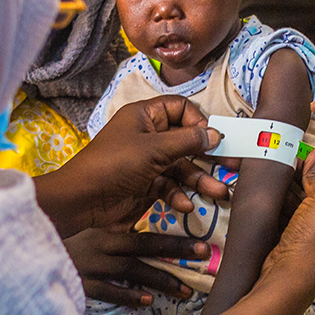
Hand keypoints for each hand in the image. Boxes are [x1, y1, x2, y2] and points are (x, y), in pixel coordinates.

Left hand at [33, 95, 226, 237]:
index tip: (213, 138)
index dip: (198, 122)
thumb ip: (187, 141)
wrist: (81, 200)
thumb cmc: (114, 164)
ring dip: (200, 181)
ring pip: (181, 168)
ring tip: (220, 194)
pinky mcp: (145, 185)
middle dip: (208, 156)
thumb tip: (215, 133)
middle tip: (233, 165)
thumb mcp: (154, 150)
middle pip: (186, 141)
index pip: (180, 109)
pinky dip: (178, 195)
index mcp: (145, 117)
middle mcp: (148, 136)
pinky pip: (169, 187)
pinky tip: (185, 205)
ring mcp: (147, 162)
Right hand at [63, 228, 208, 305]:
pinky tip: (147, 301)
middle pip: (145, 246)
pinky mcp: (79, 282)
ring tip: (185, 290)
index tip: (201, 242)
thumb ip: (110, 238)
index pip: (145, 233)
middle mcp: (100, 244)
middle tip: (205, 254)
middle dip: (176, 250)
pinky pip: (107, 290)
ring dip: (160, 279)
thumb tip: (140, 244)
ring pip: (132, 270)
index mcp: (104, 230)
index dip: (174, 239)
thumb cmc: (58, 246)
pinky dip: (128, 295)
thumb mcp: (84, 236)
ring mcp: (90, 264)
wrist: (24, 253)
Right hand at [219, 144, 314, 314]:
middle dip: (313, 172)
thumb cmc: (314, 243)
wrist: (287, 277)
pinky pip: (293, 209)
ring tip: (284, 166)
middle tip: (298, 155)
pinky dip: (285, 197)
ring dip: (296, 182)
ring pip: (308, 197)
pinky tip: (276, 185)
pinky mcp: (296, 234)